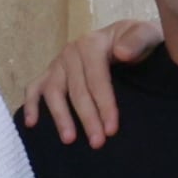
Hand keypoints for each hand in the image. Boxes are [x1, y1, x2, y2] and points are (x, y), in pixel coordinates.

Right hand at [17, 18, 162, 146]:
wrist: (130, 39)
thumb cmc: (139, 42)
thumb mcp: (146, 35)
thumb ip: (138, 41)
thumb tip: (120, 53)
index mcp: (92, 43)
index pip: (97, 79)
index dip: (104, 105)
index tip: (111, 130)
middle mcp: (72, 52)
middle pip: (76, 90)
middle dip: (87, 118)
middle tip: (97, 143)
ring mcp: (58, 63)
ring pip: (53, 92)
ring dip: (60, 117)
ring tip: (69, 139)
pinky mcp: (51, 73)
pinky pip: (34, 88)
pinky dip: (31, 105)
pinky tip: (32, 124)